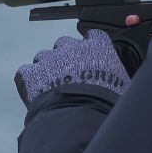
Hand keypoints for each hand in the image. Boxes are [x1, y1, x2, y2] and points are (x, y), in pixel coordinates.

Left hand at [15, 30, 131, 105]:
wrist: (80, 116)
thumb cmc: (105, 104)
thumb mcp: (124, 89)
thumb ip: (119, 78)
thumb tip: (125, 86)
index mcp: (97, 49)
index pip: (95, 36)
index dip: (92, 45)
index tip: (92, 54)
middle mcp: (72, 48)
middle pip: (65, 44)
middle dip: (66, 56)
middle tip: (70, 75)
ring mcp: (50, 59)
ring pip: (44, 56)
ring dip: (46, 68)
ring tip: (51, 86)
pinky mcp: (32, 73)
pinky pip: (26, 72)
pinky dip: (29, 80)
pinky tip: (35, 91)